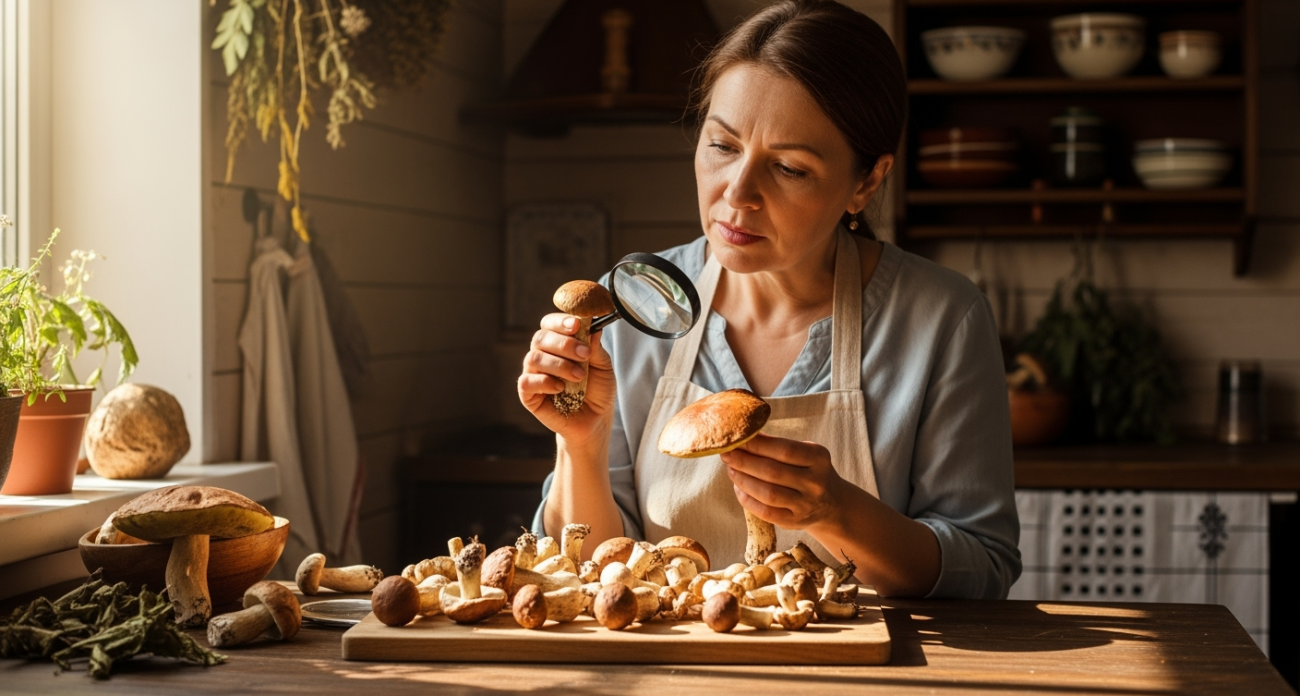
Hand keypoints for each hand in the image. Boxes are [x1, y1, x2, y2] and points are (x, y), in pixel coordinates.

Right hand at [517, 313, 615, 442]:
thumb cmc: (597, 391)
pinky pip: (526, 381)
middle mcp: (543, 355)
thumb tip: (591, 326)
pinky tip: (560, 389)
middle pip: (540, 337)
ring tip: (579, 376)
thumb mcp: (603, 367)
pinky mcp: (528, 394)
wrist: (595, 421)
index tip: (576, 326)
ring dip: (559, 365)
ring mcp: (533, 374)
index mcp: (558, 343)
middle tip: (585, 355)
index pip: (550, 323)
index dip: (560, 321)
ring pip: (534, 357)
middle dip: (564, 344)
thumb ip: (595, 347)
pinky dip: (545, 382)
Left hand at [720, 433, 852, 532]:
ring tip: (731, 469)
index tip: (738, 438)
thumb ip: (778, 445)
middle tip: (726, 453)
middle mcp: (815, 483)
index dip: (757, 444)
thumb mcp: (805, 453)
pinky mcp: (795, 522)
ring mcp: (806, 505)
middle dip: (744, 461)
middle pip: (772, 472)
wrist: (831, 503)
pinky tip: (739, 488)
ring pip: (768, 493)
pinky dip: (747, 499)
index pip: (784, 450)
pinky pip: (765, 512)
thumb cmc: (810, 470)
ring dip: (743, 480)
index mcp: (819, 458)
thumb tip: (745, 436)